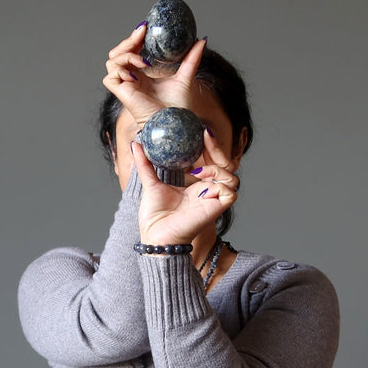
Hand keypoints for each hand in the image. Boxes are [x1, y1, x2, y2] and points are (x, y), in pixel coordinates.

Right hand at [102, 24, 207, 129]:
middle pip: (118, 53)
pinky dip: (120, 71)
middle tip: (142, 33)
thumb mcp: (186, 77)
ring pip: (112, 62)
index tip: (146, 28)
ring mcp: (126, 87)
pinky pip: (110, 77)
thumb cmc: (178, 108)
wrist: (174, 123)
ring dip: (126, 55)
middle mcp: (131, 79)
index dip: (135, 38)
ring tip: (145, 61)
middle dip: (128, 41)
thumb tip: (202, 40)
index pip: (131, 51)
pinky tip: (136, 74)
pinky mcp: (122, 95)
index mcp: (142, 75)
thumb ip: (191, 59)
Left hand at [132, 131, 238, 245]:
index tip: (201, 132)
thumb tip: (135, 144)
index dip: (210, 146)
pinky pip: (229, 193)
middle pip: (226, 165)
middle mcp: (207, 191)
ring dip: (217, 170)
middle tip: (204, 139)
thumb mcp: (151, 183)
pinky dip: (218, 187)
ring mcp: (212, 200)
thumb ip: (145, 163)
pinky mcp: (216, 210)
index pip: (211, 160)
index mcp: (196, 184)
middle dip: (217, 149)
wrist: (155, 235)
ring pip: (232, 177)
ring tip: (198, 172)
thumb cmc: (155, 216)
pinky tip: (201, 189)